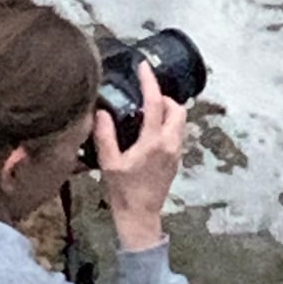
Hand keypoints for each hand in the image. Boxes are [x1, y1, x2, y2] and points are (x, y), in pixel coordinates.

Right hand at [93, 61, 186, 250]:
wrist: (140, 216)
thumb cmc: (124, 192)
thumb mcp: (109, 162)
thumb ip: (105, 135)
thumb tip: (102, 112)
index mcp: (154, 142)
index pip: (157, 103)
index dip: (150, 81)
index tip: (143, 67)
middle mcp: (170, 144)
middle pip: (178, 109)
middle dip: (165, 97)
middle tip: (146, 95)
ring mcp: (176, 153)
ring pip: (181, 121)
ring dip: (168, 111)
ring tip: (147, 112)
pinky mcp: (176, 161)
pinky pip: (178, 134)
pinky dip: (168, 124)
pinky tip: (150, 131)